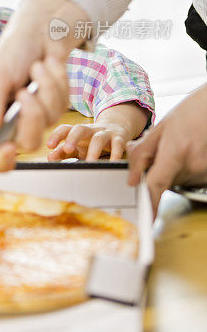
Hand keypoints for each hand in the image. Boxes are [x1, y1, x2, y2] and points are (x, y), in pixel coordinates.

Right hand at [0, 0, 89, 170]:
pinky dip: (56, 82)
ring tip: (36, 68)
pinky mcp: (55, 106)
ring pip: (48, 121)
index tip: (7, 150)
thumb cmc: (13, 51)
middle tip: (24, 93)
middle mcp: (13, 122)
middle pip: (28, 144)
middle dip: (32, 117)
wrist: (40, 31)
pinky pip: (62, 105)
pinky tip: (47, 67)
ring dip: (45, 90)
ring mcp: (36, 116)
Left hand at [47, 122, 127, 160]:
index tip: (49, 145)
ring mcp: (105, 133)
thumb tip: (50, 158)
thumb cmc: (92, 141)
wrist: (117, 128)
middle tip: (68, 149)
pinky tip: (112, 163)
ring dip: (94, 151)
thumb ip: (64, 152)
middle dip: (73, 138)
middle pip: (80, 129)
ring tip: (90, 163)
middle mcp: (90, 130)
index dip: (56, 135)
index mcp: (78, 131)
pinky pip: (118, 144)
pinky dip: (116, 153)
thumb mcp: (78, 146)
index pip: (65, 129)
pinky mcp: (119, 138)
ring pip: (98, 138)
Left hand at [128, 84, 206, 212]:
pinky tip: (188, 151)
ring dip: (172, 169)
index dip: (150, 203)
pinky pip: (189, 177)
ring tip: (179, 147)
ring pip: (177, 179)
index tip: (146, 217)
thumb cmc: (189, 114)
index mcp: (176, 151)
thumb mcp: (160, 129)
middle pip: (165, 181)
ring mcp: (203, 170)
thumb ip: (141, 154)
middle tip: (163, 151)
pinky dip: (184, 168)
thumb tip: (131, 179)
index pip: (157, 184)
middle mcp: (192, 164)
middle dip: (158, 171)